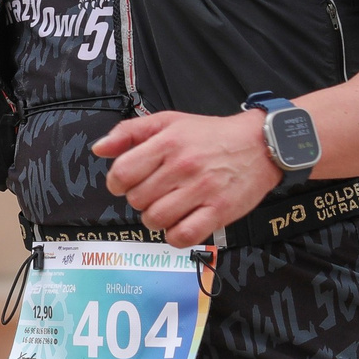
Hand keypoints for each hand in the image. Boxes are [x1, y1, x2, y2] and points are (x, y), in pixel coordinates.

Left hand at [93, 109, 280, 246]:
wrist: (260, 144)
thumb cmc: (210, 135)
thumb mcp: (169, 122)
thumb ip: (130, 132)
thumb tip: (99, 148)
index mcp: (167, 143)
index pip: (122, 174)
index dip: (117, 183)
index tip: (127, 184)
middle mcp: (183, 166)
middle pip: (137, 200)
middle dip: (140, 200)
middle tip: (155, 193)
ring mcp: (202, 190)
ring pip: (156, 220)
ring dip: (156, 219)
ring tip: (168, 207)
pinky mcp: (220, 211)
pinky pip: (183, 236)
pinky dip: (175, 235)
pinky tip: (180, 223)